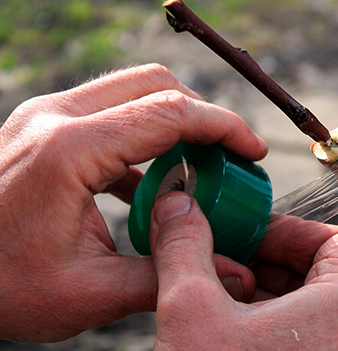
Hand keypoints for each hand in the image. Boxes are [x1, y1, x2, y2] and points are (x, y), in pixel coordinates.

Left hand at [0, 64, 266, 341]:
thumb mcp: (88, 294)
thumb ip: (167, 275)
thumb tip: (237, 274)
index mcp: (69, 150)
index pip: (170, 113)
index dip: (224, 128)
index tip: (254, 152)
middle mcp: (55, 116)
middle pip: (155, 83)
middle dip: (203, 115)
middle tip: (229, 158)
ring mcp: (45, 114)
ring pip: (133, 89)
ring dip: (174, 121)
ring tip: (196, 170)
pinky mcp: (43, 125)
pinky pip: (110, 112)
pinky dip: (144, 136)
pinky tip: (152, 183)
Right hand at [150, 192, 337, 349]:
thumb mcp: (192, 311)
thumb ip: (186, 248)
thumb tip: (178, 208)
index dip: (291, 231)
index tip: (252, 235)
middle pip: (330, 274)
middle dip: (275, 262)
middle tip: (231, 262)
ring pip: (323, 311)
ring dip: (275, 296)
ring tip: (227, 299)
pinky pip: (320, 342)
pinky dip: (283, 330)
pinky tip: (238, 336)